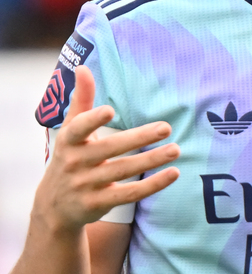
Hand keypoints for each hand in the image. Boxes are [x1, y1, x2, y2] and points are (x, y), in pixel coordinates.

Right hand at [35, 65, 179, 232]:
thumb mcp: (70, 130)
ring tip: (176, 149)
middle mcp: (75, 163)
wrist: (53, 207)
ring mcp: (86, 186)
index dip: (93, 120)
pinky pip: (130, 194)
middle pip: (110, 149)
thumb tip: (83, 67)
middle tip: (166, 127)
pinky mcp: (98, 204)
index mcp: (68, 141)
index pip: (78, 129)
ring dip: (152, 161)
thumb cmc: (69, 157)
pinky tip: (173, 173)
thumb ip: (81, 99)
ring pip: (123, 171)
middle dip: (139, 139)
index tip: (109, 110)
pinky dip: (153, 185)